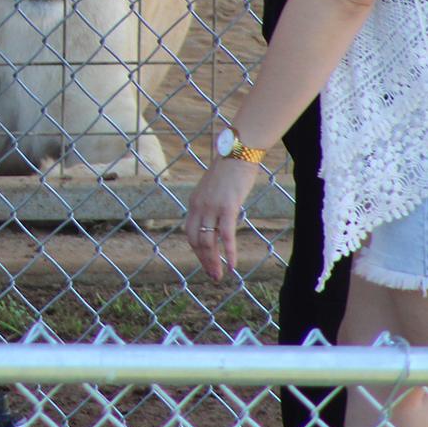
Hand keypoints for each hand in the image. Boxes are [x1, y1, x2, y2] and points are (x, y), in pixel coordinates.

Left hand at [184, 158, 259, 281]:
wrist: (237, 151)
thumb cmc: (229, 168)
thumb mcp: (214, 188)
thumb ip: (212, 203)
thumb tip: (218, 216)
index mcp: (194, 202)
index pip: (190, 232)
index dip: (196, 249)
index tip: (204, 261)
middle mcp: (199, 206)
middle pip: (196, 240)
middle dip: (203, 260)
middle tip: (212, 275)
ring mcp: (212, 207)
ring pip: (208, 241)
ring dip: (213, 261)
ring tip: (219, 275)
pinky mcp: (228, 207)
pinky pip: (226, 235)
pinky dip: (228, 252)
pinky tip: (231, 266)